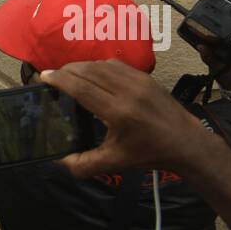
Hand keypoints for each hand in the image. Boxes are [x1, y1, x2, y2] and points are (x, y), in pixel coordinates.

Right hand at [40, 59, 217, 179]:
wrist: (186, 143)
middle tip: (51, 75)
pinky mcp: (146, 77)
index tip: (44, 76)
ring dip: (82, 66)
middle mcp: (128, 91)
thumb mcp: (113, 163)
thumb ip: (82, 164)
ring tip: (68, 73)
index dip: (60, 80)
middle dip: (67, 70)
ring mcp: (140, 81)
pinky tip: (91, 73)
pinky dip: (98, 65)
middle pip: (90, 71)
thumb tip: (57, 160)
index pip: (83, 87)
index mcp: (119, 112)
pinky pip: (116, 64)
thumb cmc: (149, 154)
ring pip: (102, 64)